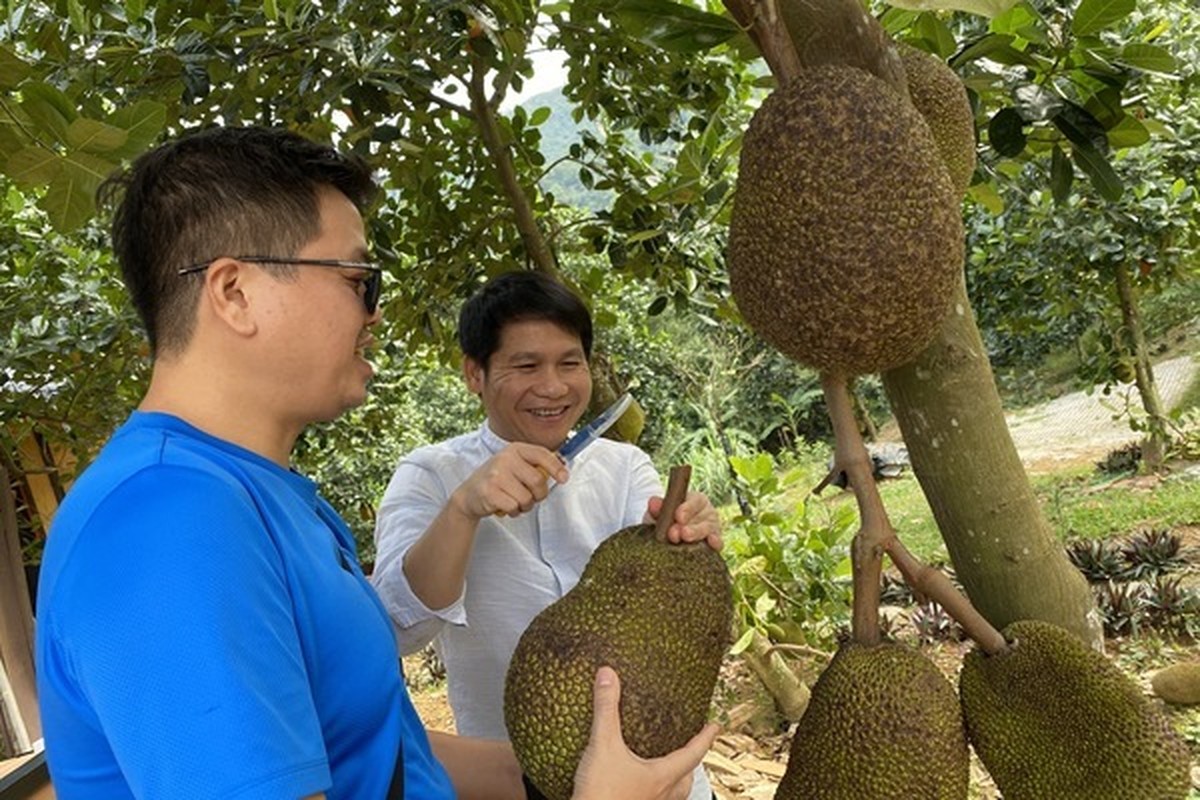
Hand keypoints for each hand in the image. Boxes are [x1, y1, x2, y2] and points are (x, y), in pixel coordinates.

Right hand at [449, 443, 568, 519]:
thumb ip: (535, 466)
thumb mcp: (515, 466)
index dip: (556, 467)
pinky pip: (514, 507)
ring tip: (514, 501)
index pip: (541, 454)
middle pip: (537, 481)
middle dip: (539, 495)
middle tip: (531, 497)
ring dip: (525, 506)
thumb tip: (562, 469)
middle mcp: (505, 459)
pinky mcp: (489, 492)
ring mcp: (496, 475)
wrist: (469, 494)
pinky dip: (513, 511)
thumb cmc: (498, 480)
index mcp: (515, 449)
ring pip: (527, 498)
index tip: (564, 478)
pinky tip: (505, 506)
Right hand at [572, 667, 717, 799]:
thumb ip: (606, 709)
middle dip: (691, 763)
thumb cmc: (601, 794)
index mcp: (662, 777)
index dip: (705, 738)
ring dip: (674, 780)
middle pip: (686, 779)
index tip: (715, 726)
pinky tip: (638, 784)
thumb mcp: (603, 745)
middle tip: (692, 748)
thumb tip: (608, 675)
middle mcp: (660, 795)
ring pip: (672, 794)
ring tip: (668, 768)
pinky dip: (653, 790)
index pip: (693, 754)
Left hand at [645, 491, 722, 550]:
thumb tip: (653, 502)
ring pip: (708, 529)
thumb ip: (657, 508)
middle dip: (689, 526)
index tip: (678, 516)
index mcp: (695, 500)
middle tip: (675, 533)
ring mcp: (712, 527)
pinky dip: (716, 542)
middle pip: (702, 517)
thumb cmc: (665, 521)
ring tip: (685, 537)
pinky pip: (718, 542)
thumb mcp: (658, 513)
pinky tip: (712, 543)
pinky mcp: (716, 542)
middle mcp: (707, 512)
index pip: (695, 501)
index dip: (687, 508)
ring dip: (696, 533)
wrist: (666, 537)